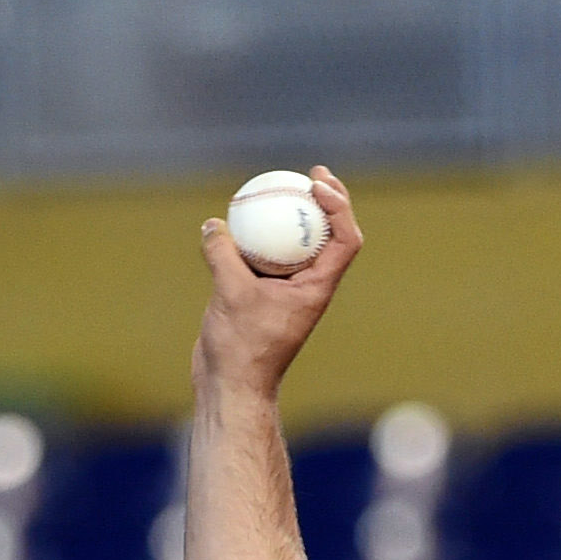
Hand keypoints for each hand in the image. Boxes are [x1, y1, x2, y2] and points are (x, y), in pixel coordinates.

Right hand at [190, 167, 364, 403]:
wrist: (230, 385)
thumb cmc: (241, 348)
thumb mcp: (231, 294)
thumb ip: (224, 254)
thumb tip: (215, 223)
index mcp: (317, 288)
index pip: (345, 240)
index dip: (341, 207)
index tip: (318, 185)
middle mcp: (307, 287)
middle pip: (328, 236)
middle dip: (326, 202)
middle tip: (312, 174)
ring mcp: (284, 290)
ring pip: (295, 245)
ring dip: (292, 216)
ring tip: (278, 186)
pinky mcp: (260, 294)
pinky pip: (264, 256)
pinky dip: (257, 236)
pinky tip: (236, 217)